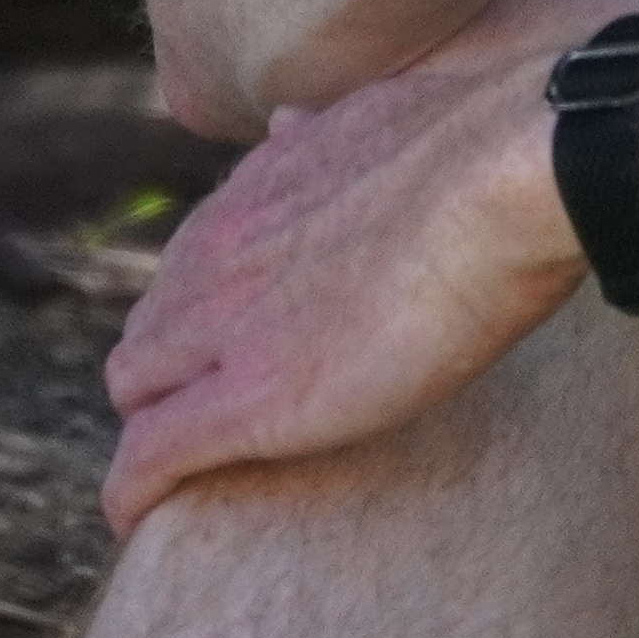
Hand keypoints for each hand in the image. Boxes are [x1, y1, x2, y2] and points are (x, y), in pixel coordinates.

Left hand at [100, 43, 589, 528]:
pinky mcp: (245, 400)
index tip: (229, 349)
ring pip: (134, 389)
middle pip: (147, 329)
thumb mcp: (377, 120)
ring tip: (182, 471)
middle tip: (211, 420)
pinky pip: (147, 457)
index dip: (201, 316)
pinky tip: (134, 518)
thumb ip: (321, 138)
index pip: (188, 265)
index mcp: (256, 189)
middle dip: (166, 374)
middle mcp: (219, 251)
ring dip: (153, 425)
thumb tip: (290, 125)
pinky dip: (131, 492)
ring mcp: (223, 325)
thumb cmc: (487, 154)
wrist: (507, 179)